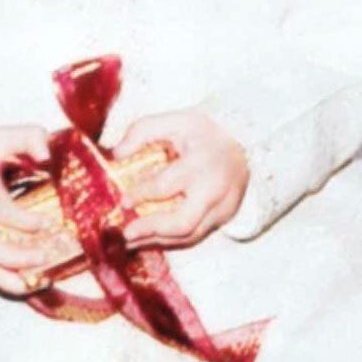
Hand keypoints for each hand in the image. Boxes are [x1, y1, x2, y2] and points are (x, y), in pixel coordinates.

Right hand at [0, 127, 72, 295]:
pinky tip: (32, 285)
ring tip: (42, 283)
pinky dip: (6, 283)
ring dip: (11, 280)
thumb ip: (31, 138)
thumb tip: (48, 157)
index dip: (22, 221)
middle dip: (16, 258)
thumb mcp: (5, 134)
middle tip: (47, 255)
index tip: (48, 223)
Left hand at [110, 110, 247, 249]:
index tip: (123, 202)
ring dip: (158, 241)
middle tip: (127, 233)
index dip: (141, 195)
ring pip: (189, 235)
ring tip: (133, 240)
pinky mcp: (225, 216)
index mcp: (201, 162)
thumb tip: (117, 152)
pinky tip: (152, 238)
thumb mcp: (175, 121)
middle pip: (183, 221)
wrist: (244, 141)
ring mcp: (223, 205)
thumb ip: (144, 130)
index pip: (167, 185)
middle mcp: (215, 188)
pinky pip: (196, 235)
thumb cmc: (204, 133)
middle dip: (151, 230)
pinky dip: (172, 240)